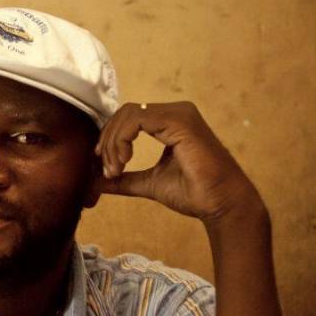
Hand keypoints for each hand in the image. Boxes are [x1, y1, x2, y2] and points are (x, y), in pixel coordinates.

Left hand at [94, 101, 263, 222]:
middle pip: (125, 113)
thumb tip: (95, 183)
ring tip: (115, 170)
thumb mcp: (149, 183)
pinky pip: (137, 120)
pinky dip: (122, 140)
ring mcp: (179, 114)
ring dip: (113, 143)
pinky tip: (124, 161)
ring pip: (128, 115)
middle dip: (108, 142)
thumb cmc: (194, 193)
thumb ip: (124, 180)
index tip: (105, 167)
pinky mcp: (179, 122)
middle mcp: (175, 112)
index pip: (129, 118)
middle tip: (108, 171)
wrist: (220, 203)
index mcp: (170, 122)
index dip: (110, 139)